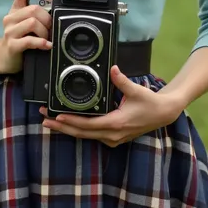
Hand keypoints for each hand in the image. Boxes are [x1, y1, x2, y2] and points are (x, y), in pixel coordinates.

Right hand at [0, 0, 53, 73]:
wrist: (5, 58)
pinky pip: (29, 40)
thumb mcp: (28, 23)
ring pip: (32, 22)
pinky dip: (41, 42)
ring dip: (44, 31)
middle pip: (33, 9)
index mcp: (16, 8)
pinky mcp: (11, 45)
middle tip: (50, 29)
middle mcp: (11, 17)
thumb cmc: (21, 38)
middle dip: (47, 19)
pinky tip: (46, 45)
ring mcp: (9, 31)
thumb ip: (38, 14)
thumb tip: (57, 10)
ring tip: (47, 38)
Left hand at [40, 65, 183, 146]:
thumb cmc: (150, 102)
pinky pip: (92, 135)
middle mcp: (112, 134)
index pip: (88, 125)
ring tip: (51, 122)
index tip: (57, 117)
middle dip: (62, 127)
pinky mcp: (113, 137)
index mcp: (116, 123)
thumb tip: (112, 68)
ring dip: (68, 129)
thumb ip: (121, 80)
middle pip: (82, 134)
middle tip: (44, 119)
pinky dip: (79, 130)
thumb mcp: (136, 90)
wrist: (163, 114)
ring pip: (85, 136)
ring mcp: (112, 138)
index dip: (71, 122)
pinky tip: (69, 125)